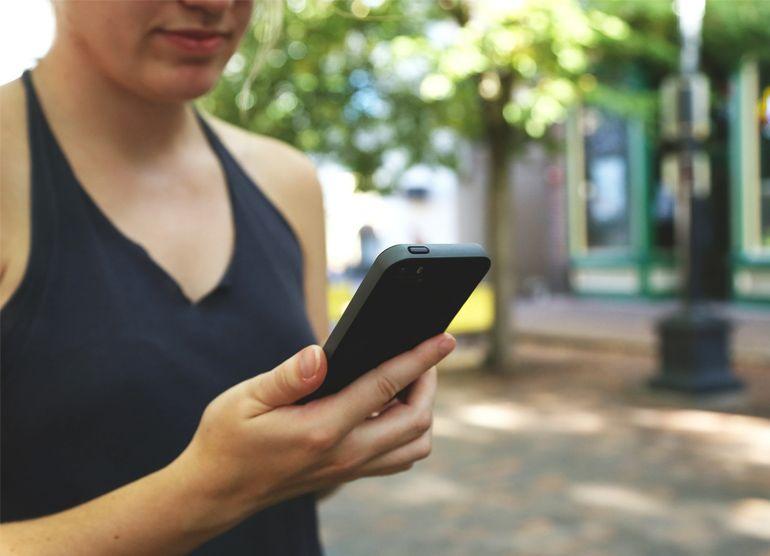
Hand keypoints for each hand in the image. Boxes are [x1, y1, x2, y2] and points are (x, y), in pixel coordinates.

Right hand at [169, 331, 455, 528]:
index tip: (444, 339)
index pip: (386, 387)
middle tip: (423, 355)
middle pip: (416, 421)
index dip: (419, 359)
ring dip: (422, 411)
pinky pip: (396, 457)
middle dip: (428, 383)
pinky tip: (386, 407)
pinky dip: (407, 431)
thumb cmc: (227, 439)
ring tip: (409, 380)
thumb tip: (320, 354)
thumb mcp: (245, 399)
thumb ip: (287, 377)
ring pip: (414, 446)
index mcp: (321, 429)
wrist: (217, 491)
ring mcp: (348, 469)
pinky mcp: (347, 474)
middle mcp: (344, 455)